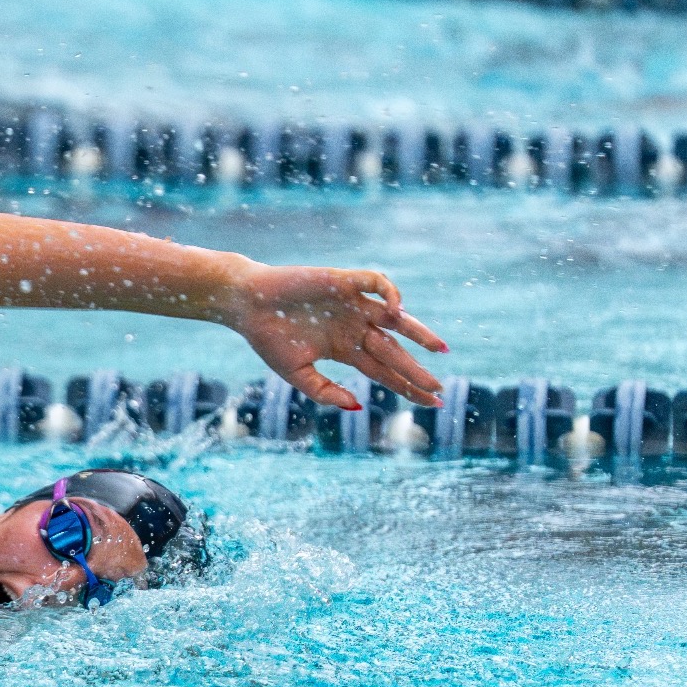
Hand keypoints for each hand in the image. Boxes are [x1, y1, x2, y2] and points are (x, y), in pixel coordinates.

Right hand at [218, 262, 448, 409]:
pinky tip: (397, 311)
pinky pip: (377, 283)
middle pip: (394, 351)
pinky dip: (391, 293)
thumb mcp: (296, 374)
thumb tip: (358, 405)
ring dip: (418, 333)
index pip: (384, 371)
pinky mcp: (345, 281)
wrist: (247, 305)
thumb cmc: (267, 339)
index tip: (431, 402)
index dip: (407, 386)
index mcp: (345, 349)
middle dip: (416, 371)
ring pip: (395, 319)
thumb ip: (325, 391)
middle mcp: (354, 327)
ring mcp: (352, 304)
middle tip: (439, 389)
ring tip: (439, 349)